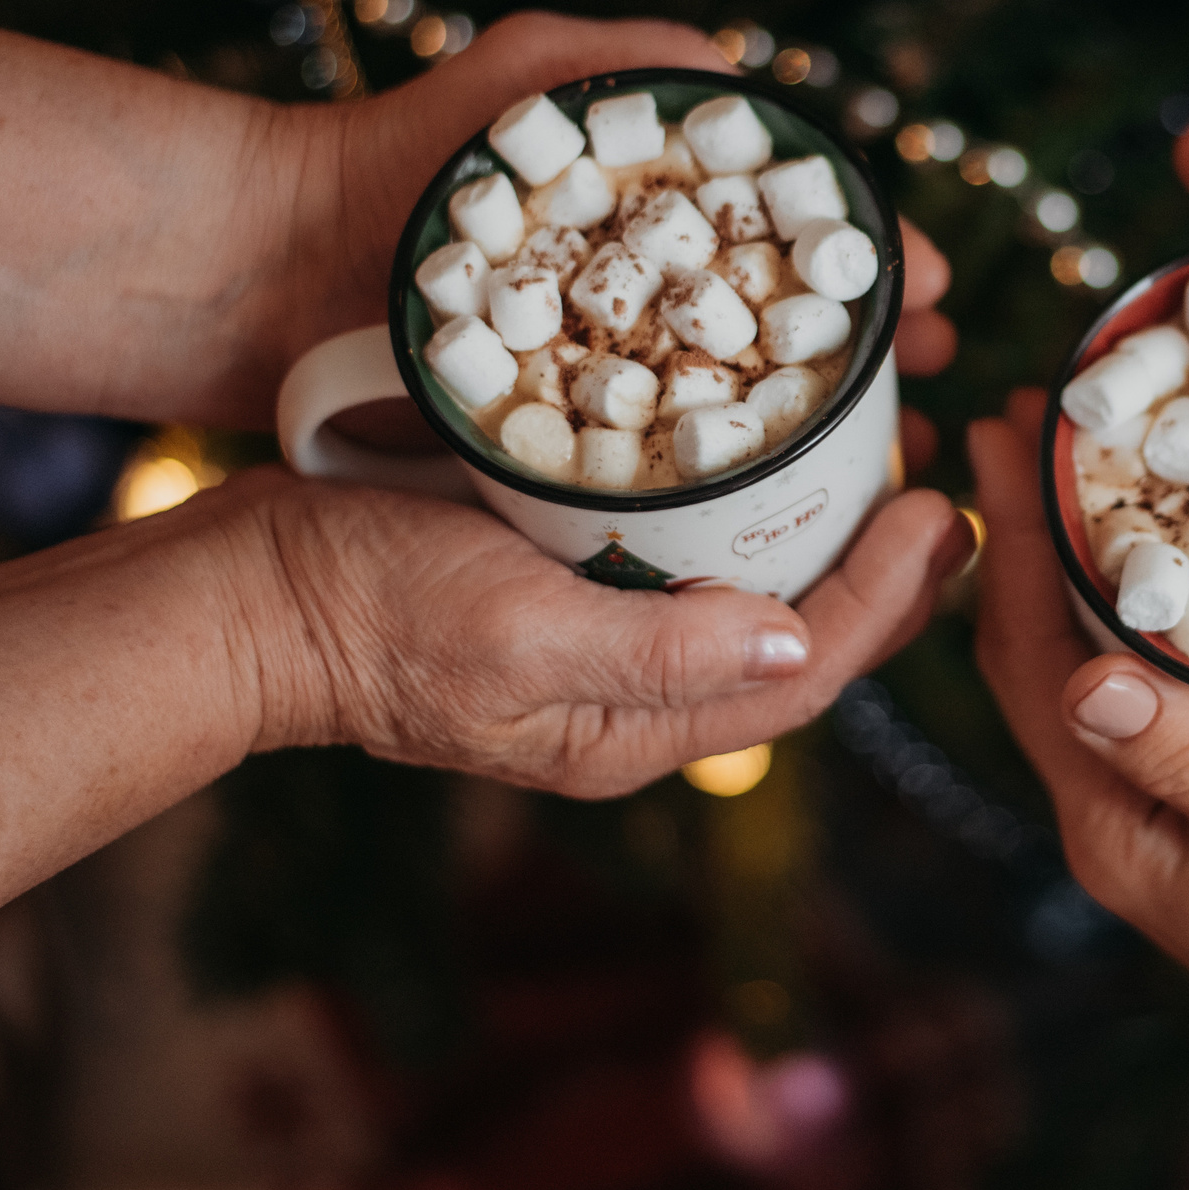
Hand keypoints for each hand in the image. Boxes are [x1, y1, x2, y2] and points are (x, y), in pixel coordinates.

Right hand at [229, 465, 970, 794]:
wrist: (241, 593)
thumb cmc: (367, 613)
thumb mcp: (515, 632)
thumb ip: (654, 648)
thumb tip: (793, 637)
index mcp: (634, 729)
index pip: (802, 675)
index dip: (888, 602)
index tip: (943, 513)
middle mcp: (632, 695)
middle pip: (794, 643)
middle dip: (884, 581)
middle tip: (946, 493)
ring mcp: (596, 639)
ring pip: (749, 599)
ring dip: (826, 543)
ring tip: (887, 467)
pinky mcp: (561, 581)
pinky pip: (688, 559)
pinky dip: (747, 516)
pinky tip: (768, 460)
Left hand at [271, 12, 957, 468]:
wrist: (256, 264)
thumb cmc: (388, 158)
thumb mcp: (521, 80)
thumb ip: (626, 60)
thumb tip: (746, 67)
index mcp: (654, 201)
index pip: (795, 228)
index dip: (871, 260)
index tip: (932, 294)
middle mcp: (640, 280)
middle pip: (789, 318)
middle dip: (871, 348)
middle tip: (939, 387)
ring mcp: (602, 356)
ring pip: (742, 397)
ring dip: (826, 424)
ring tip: (893, 461)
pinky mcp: (555, 429)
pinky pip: (665, 460)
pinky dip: (734, 480)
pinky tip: (789, 510)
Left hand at [969, 393, 1188, 1189]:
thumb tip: (1081, 675)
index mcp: (1112, 826)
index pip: (1031, 656)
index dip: (1010, 536)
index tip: (1009, 430)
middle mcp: (1117, 814)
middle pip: (1042, 646)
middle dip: (1028, 530)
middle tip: (1042, 416)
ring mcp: (1165, 811)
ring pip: (1096, 658)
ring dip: (1085, 558)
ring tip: (1099, 456)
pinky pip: (1160, 681)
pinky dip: (1156, 604)